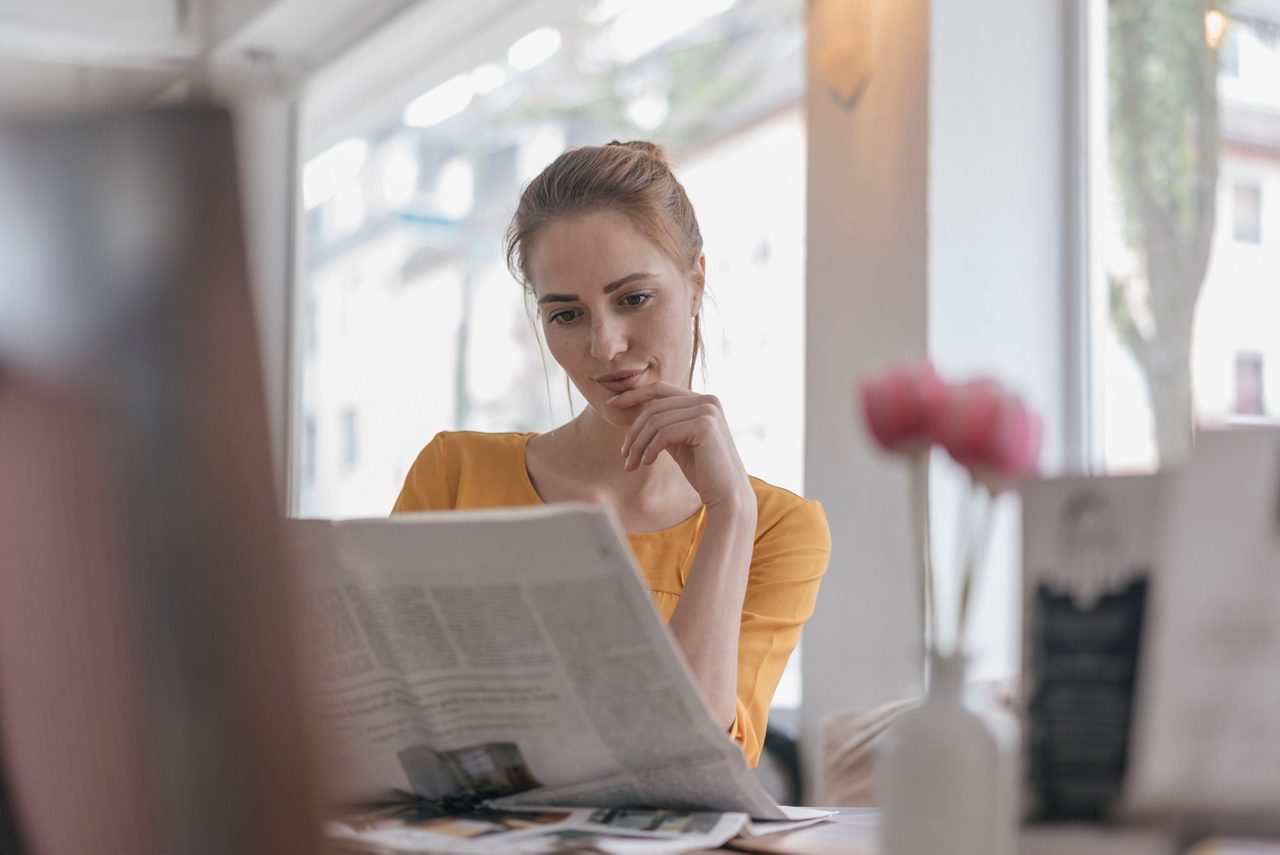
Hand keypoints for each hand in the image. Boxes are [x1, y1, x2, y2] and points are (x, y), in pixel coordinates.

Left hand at [611, 381, 752, 509]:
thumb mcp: (679, 443)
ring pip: (656, 421)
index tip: (612, 404)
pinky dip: (649, 449)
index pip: (661, 389)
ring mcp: (708, 411)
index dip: (634, 394)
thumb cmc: (704, 472)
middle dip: (634, 431)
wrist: (727, 496)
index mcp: (703, 401)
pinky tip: (646, 463)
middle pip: (654, 406)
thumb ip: (664, 425)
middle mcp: (708, 400)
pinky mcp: (705, 426)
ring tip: (631, 464)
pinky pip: (664, 433)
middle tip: (624, 454)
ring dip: (638, 444)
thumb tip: (636, 410)